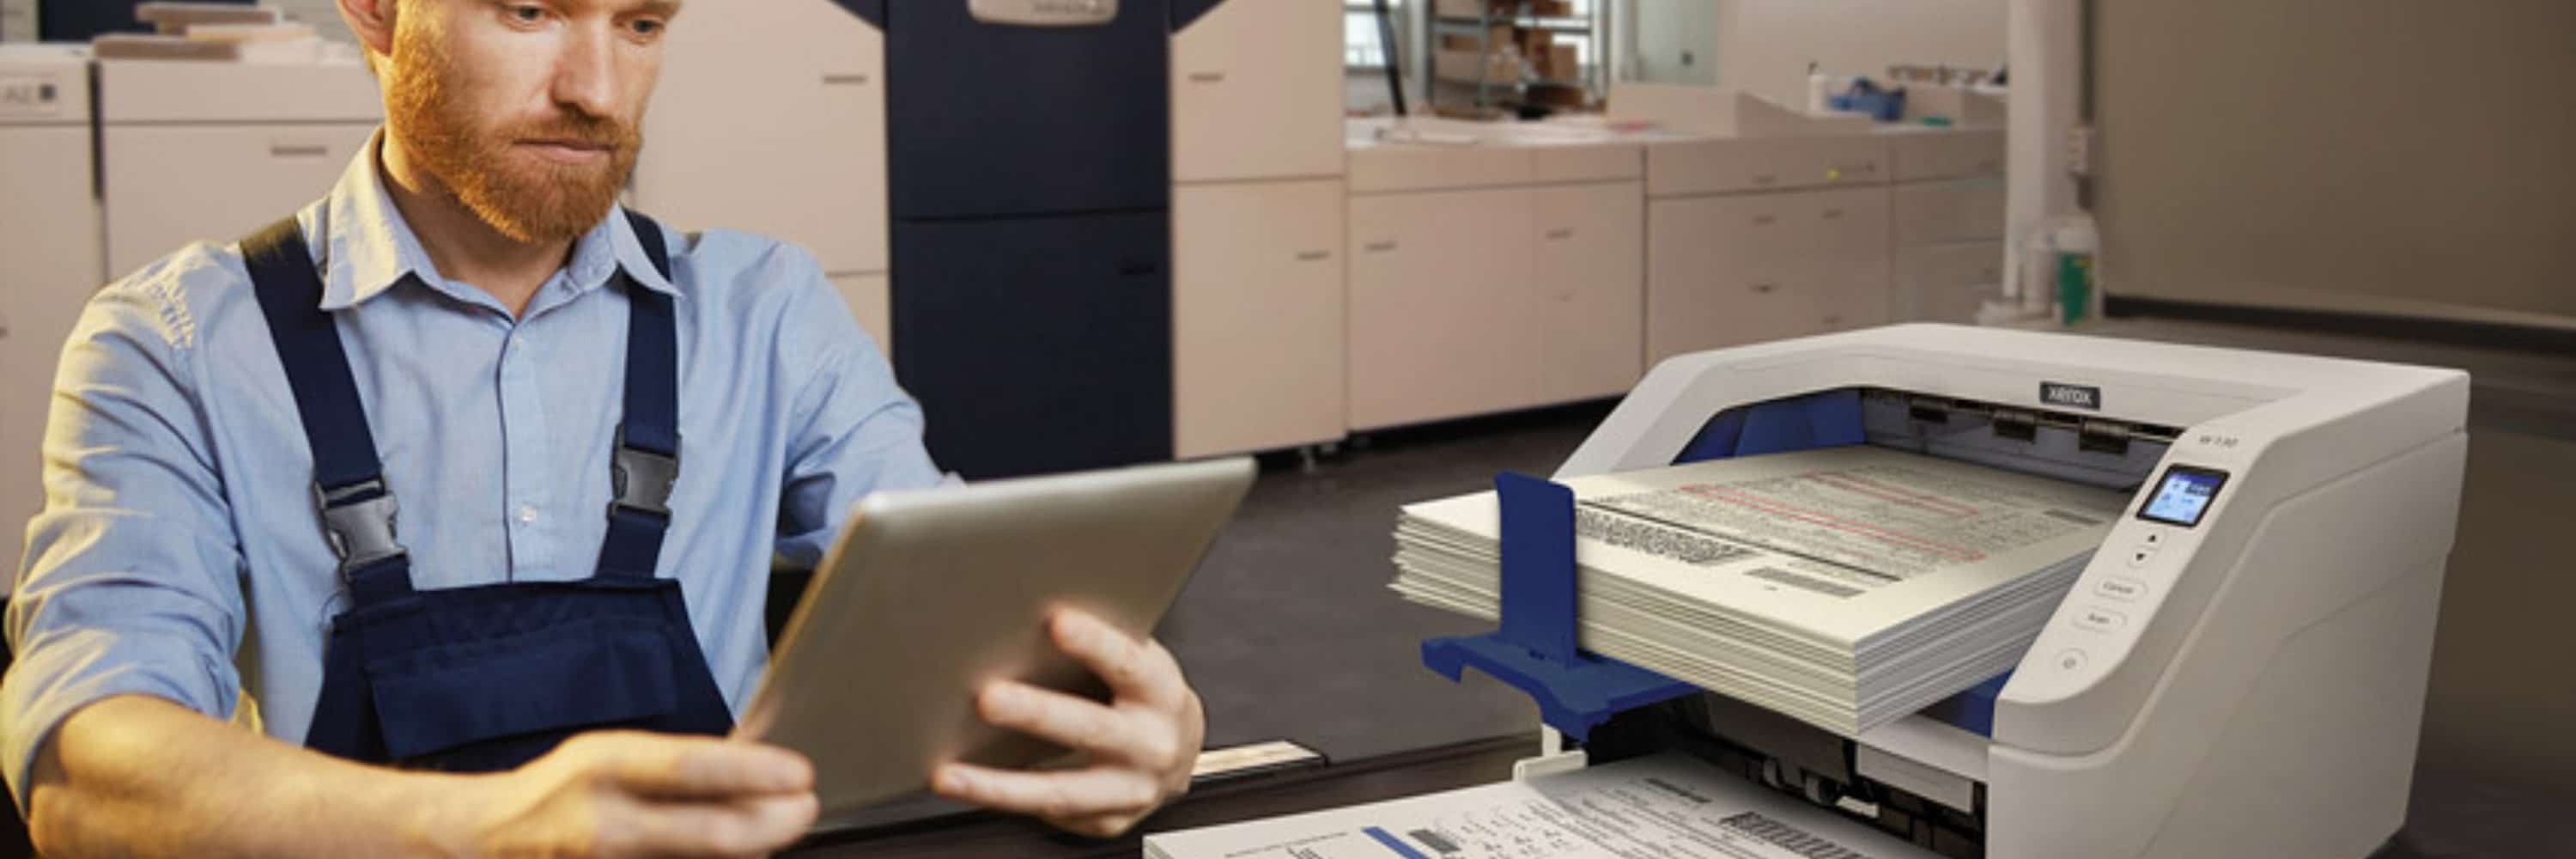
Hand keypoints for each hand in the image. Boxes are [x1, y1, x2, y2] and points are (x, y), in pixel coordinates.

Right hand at [445, 731, 818, 857]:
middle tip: (805, 810)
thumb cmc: (560, 793)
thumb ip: (681, 763)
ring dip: (748, 852)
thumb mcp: (612, 756)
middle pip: (711, 835)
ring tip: (767, 832)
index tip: (801, 775)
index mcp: (603, 768)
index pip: (690, 767)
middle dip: (773, 825)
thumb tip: (762, 751)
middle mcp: (604, 824)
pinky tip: (737, 854)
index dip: (753, 772)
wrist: (481, 842)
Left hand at [932, 608, 1207, 837]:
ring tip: (950, 774)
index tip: (1056, 621)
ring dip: (999, 785)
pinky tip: (966, 787)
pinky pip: (1048, 813)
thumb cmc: (1140, 694)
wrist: (1178, 752)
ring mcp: (1130, 790)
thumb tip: (1025, 619)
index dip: (1094, 643)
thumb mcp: (1136, 662)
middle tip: (987, 698)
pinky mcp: (1106, 821)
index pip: (1127, 664)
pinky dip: (1001, 799)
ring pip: (1061, 792)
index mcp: (1160, 692)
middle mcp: (1152, 745)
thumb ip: (1097, 648)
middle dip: (1036, 714)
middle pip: (1091, 729)